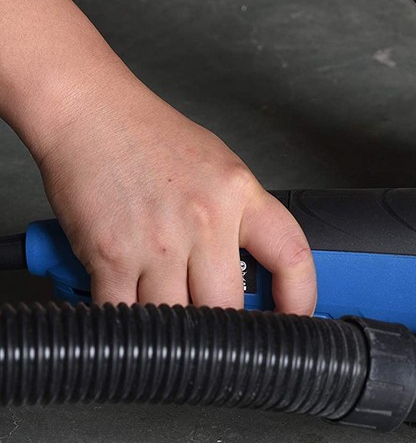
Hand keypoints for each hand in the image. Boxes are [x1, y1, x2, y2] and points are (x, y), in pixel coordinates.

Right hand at [32, 78, 315, 311]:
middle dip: (224, 328)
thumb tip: (261, 272)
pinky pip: (127, 314)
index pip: (292, 256)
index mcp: (240, 194)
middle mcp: (205, 219)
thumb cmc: (152, 139)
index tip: (295, 321)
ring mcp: (158, 241)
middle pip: (229, 305)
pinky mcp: (111, 256)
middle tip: (218, 329)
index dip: (301, 299)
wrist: (88, 111)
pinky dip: (131, 326)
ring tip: (172, 319)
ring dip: (176, 331)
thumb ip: (243, 218)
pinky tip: (134, 316)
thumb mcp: (220, 169)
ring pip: (180, 319)